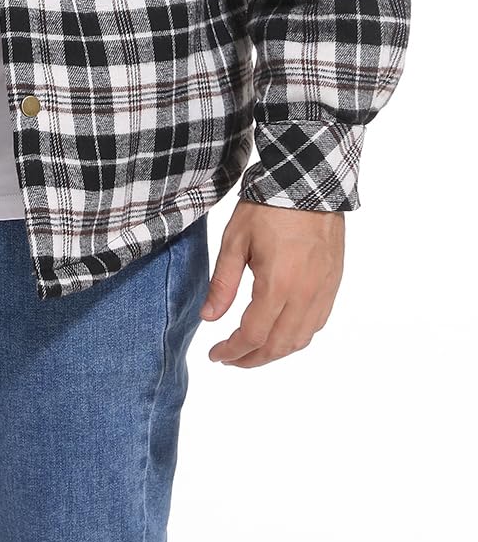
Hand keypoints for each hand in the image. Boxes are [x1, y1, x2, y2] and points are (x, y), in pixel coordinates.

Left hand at [199, 201, 344, 367]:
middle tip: (230, 359)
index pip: (253, 335)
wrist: (309, 182)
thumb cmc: (268, 207)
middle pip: (279, 346)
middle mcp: (305, 295)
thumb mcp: (235, 241)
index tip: (215, 355)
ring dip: (275, 352)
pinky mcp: (333, 284)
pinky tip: (280, 332)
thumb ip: (222, 284)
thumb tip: (209, 318)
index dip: (233, 351)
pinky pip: (316, 323)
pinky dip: (296, 337)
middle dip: (252, 359)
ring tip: (252, 350)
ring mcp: (323, 291)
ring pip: (301, 339)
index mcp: (278, 285)